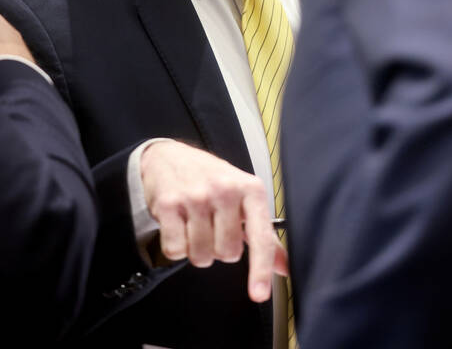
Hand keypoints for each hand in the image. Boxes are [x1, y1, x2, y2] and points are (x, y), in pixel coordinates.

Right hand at [140, 140, 286, 301]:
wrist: (168, 156)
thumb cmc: (210, 178)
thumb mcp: (243, 198)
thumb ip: (263, 234)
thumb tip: (284, 267)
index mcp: (250, 189)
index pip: (260, 238)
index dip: (260, 269)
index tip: (259, 294)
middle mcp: (225, 190)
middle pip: (227, 253)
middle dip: (220, 249)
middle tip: (213, 227)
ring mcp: (195, 196)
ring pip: (201, 255)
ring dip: (197, 249)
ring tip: (195, 225)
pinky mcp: (169, 204)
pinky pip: (175, 250)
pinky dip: (177, 247)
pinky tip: (179, 226)